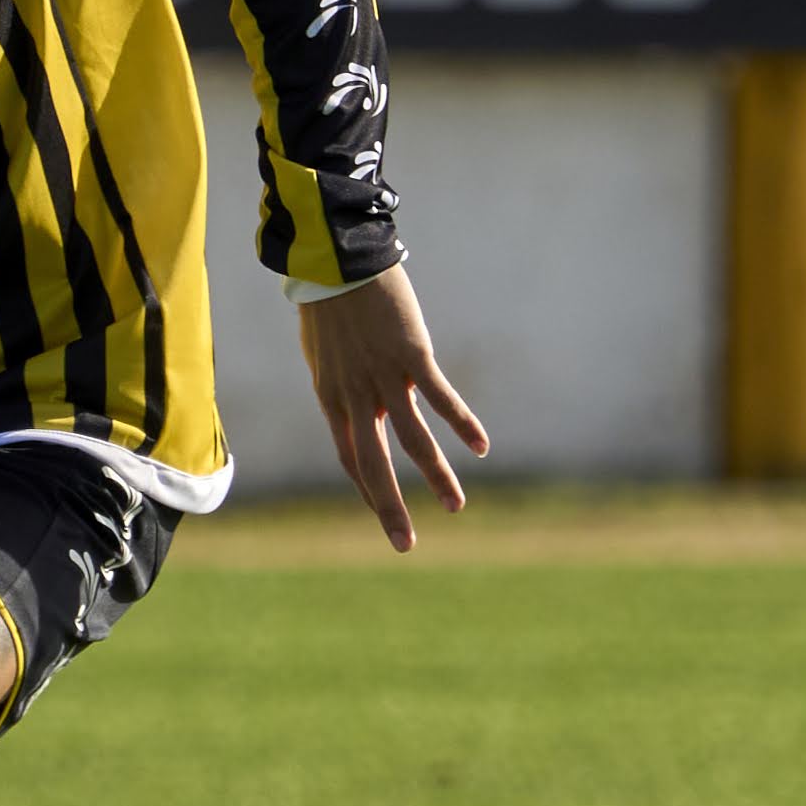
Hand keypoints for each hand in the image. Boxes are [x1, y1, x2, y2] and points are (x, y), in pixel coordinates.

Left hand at [297, 268, 489, 550]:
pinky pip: (439, 398)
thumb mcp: (323, 352)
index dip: (367, 490)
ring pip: (412, 439)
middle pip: (374, 463)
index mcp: (332, 398)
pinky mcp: (411, 355)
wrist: (337, 260)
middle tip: (405, 544)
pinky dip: (462, 424)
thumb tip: (358, 403)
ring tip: (456, 506)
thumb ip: (341, 383)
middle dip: (390, 507)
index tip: (383, 516)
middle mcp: (355, 395)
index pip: (350, 458)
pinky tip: (481, 447)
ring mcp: (383, 377)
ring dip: (436, 476)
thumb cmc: (329, 302)